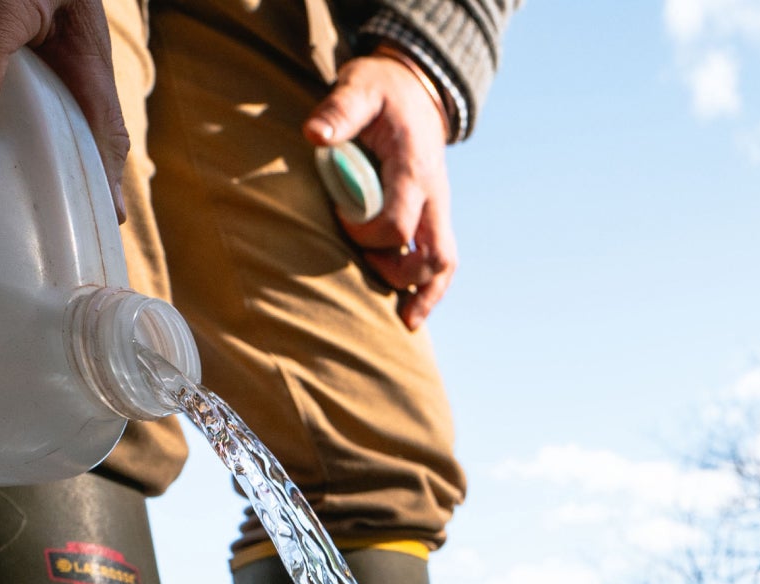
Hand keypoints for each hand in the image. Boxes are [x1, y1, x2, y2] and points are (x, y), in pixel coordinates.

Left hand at [306, 53, 455, 329]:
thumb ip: (338, 111)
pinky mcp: (435, 218)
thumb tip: (314, 135)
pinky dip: (430, 291)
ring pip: (445, 265)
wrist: (416, 90)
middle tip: (363, 266)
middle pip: (434, 256)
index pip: (399, 223)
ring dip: (423, 293)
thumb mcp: (359, 87)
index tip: (340, 220)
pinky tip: (410, 314)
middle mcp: (434, 196)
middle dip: (398, 274)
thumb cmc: (381, 90)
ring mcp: (439, 210)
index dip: (367, 234)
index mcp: (413, 170)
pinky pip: (442, 262)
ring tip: (402, 320)